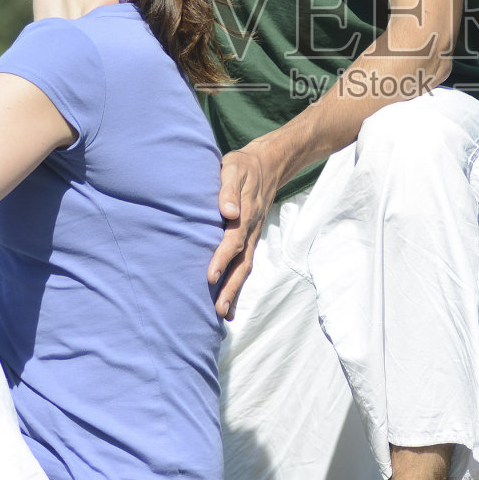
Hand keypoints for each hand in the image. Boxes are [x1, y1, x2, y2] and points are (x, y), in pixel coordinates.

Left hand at [208, 142, 282, 318]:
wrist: (268, 164)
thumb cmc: (243, 166)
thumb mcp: (233, 167)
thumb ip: (228, 188)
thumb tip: (228, 211)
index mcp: (245, 213)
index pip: (233, 240)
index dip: (222, 259)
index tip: (210, 276)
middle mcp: (251, 229)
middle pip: (242, 262)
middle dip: (230, 287)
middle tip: (218, 310)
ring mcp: (253, 235)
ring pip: (245, 267)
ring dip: (235, 290)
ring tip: (223, 314)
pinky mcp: (251, 238)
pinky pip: (245, 263)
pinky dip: (238, 283)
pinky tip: (228, 300)